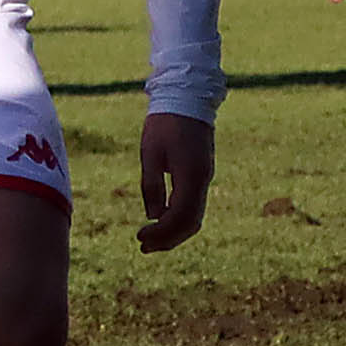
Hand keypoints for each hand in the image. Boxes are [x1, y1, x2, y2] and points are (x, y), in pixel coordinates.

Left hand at [138, 111, 214, 252]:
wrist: (187, 98)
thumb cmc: (164, 123)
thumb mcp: (151, 153)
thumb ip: (152, 185)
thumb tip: (153, 215)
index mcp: (191, 175)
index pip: (179, 216)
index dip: (160, 232)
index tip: (140, 237)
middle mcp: (203, 180)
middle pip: (190, 223)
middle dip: (168, 239)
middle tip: (143, 247)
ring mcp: (205, 177)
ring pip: (195, 216)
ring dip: (174, 232)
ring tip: (150, 240)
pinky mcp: (202, 173)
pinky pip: (194, 205)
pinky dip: (179, 219)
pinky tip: (161, 220)